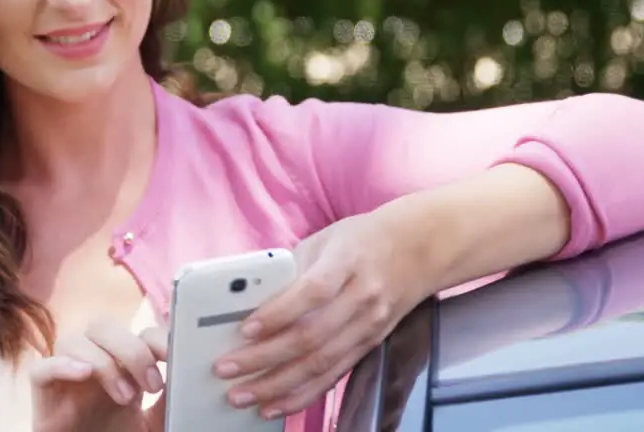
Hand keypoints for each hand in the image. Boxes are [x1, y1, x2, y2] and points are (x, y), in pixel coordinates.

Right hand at [30, 321, 167, 431]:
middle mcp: (90, 360)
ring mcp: (64, 375)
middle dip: (132, 349)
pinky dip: (60, 366)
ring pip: (72, 339)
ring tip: (126, 397)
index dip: (156, 338)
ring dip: (103, 362)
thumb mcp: (153, 424)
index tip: (177, 357)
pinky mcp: (42, 395)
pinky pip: (40, 368)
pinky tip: (83, 375)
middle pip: (102, 326)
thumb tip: (188, 378)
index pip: (135, 331)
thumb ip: (168, 402)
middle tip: (153, 385)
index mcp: (119, 363)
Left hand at [212, 211, 430, 418]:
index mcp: (346, 262)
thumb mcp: (323, 240)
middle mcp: (361, 298)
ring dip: (277, 385)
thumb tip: (245, 298)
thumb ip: (290, 269)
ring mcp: (369, 326)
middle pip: (312, 336)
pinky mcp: (370, 346)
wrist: (418, 249)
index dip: (279, 313)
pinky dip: (303, 394)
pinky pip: (334, 375)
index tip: (245, 329)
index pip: (313, 291)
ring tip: (242, 396)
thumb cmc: (360, 240)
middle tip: (226, 369)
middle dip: (264, 358)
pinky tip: (275, 404)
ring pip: (321, 363)